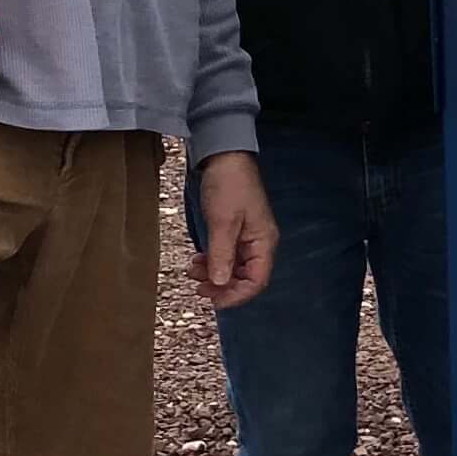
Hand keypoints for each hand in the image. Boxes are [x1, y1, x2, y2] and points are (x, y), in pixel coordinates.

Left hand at [190, 151, 275, 310]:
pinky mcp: (234, 230)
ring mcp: (246, 237)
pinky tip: (197, 261)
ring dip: (214, 274)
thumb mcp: (223, 221)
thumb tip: (220, 283)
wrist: (224, 155)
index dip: (236, 295)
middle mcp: (258, 243)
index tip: (213, 300)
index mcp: (263, 242)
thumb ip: (222, 254)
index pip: (256, 281)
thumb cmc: (229, 185)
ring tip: (193, 272)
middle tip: (198, 287)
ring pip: (233, 268)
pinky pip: (226, 255)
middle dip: (222, 286)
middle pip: (245, 278)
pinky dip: (212, 261)